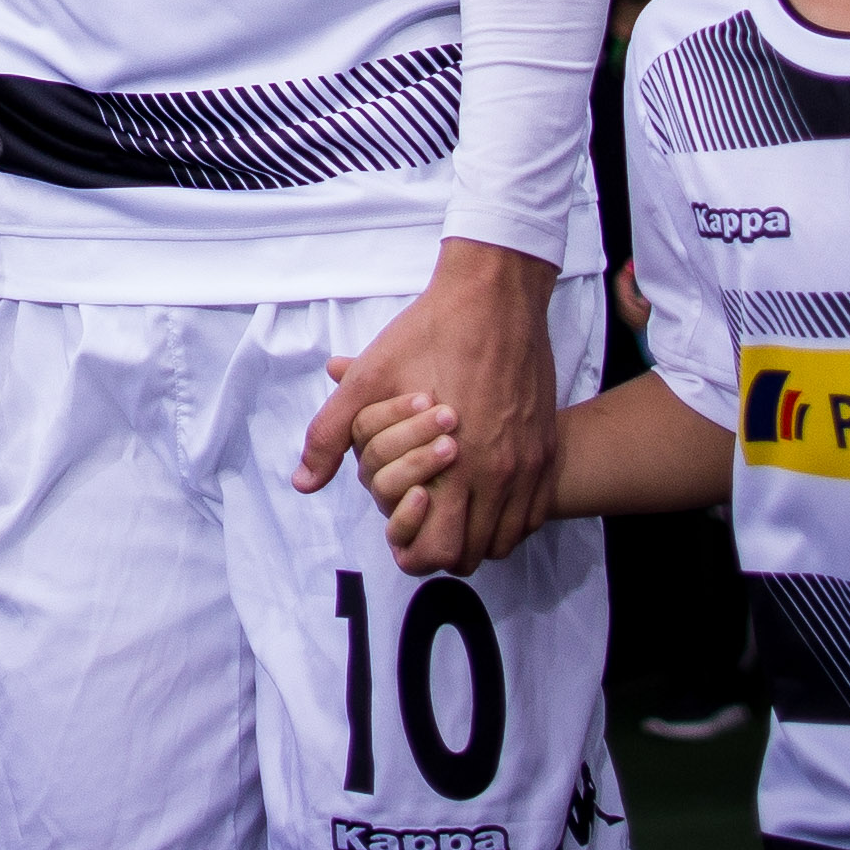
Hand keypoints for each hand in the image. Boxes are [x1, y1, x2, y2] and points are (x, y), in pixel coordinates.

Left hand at [298, 244, 559, 569]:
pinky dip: (508, 518)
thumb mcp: (369, 380)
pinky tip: (483, 495)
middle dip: (444, 549)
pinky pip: (533, 512)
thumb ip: (332, 435)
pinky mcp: (545, 447)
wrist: (493, 296)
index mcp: (452, 466)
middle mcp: (497, 474)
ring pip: (507, 539)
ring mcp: (528, 464)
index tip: (402, 534)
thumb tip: (303, 483)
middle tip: (423, 524)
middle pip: (473, 554)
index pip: (442, 551)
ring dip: (478, 536)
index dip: (416, 552)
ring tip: (452, 513)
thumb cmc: (428, 334)